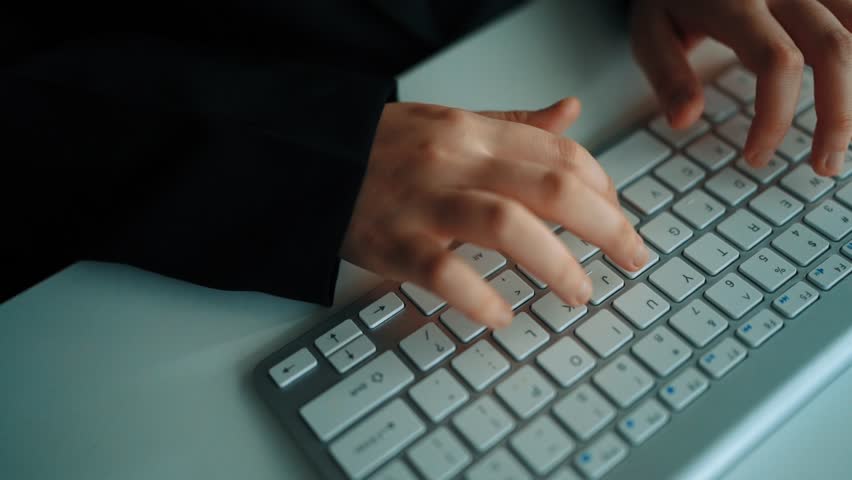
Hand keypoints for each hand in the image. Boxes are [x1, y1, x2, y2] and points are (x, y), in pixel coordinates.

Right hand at [341, 100, 647, 327]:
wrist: (308, 159)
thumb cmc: (383, 147)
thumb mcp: (452, 121)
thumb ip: (515, 125)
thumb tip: (571, 113)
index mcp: (474, 131)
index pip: (561, 154)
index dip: (605, 190)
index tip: (621, 218)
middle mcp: (456, 161)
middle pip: (552, 187)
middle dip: (606, 227)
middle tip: (632, 258)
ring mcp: (423, 202)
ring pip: (508, 228)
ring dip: (557, 266)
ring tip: (579, 292)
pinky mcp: (393, 243)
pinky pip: (445, 273)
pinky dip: (479, 298)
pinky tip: (501, 316)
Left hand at [631, 0, 851, 175]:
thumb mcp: (650, 31)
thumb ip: (668, 74)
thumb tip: (684, 120)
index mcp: (737, 0)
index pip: (776, 62)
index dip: (775, 117)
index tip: (756, 157)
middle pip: (834, 49)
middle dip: (837, 115)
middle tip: (824, 165)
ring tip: (850, 139)